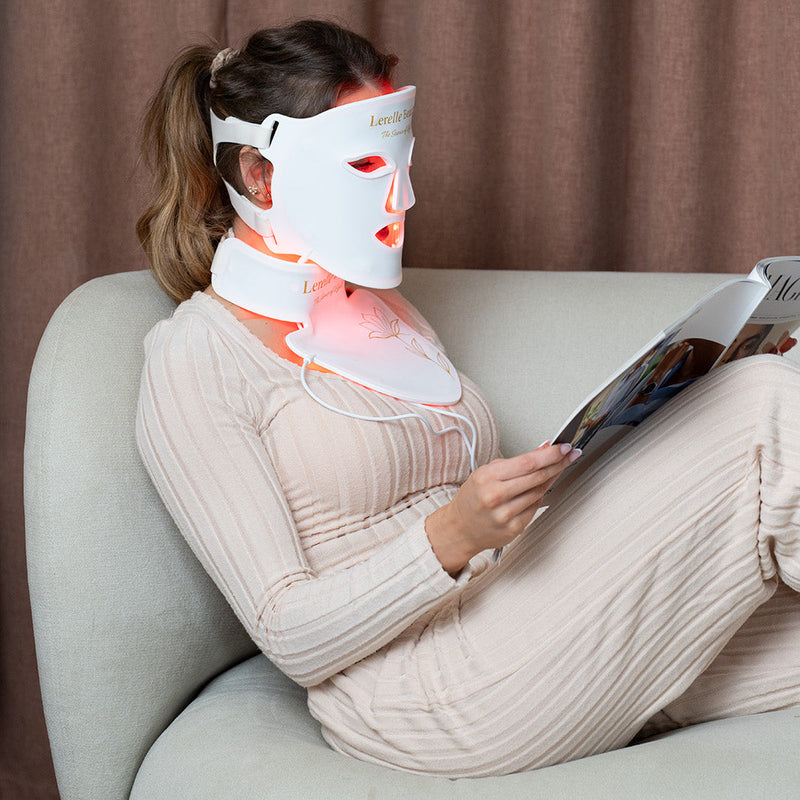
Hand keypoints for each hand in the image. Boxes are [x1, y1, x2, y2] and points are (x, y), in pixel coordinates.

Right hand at [425, 443, 580, 573]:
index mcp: (487, 478)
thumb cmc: (472, 498)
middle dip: (558, 463)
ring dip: (551, 478)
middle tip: (569, 454)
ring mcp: (506, 515)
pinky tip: (539, 488)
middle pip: (537, 477)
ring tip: (556, 468)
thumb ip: (515, 463)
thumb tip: (542, 450)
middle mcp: (495, 496)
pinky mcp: (514, 528)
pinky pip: (535, 507)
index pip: (527, 463)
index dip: (549, 454)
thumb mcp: (486, 473)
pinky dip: (539, 496)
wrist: (460, 528)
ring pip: (539, 492)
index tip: (563, 448)